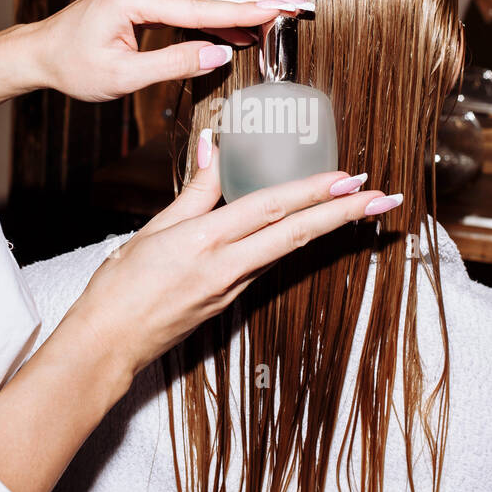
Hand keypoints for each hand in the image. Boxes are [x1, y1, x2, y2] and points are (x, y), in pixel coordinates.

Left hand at [35, 0, 312, 102]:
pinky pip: (187, 3)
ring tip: (277, 17)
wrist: (41, 52)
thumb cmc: (74, 67)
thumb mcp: (122, 78)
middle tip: (295, 3)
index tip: (278, 9)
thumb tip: (219, 56)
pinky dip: (214, 15)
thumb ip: (173, 64)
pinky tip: (240, 29)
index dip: (242, 12)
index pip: (198, 8)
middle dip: (252, 2)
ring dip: (237, 9)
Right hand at [62, 130, 399, 380]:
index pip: (270, 208)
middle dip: (344, 214)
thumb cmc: (119, 287)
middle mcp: (226, 266)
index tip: (349, 177)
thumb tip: (214, 146)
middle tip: (384, 198)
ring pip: (288, 250)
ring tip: (361, 211)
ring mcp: (233, 289)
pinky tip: (311, 230)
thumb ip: (193, 191)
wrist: (107, 346)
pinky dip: (294, 243)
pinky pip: (268, 265)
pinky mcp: (231, 304)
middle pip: (296, 233)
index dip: (313, 191)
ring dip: (328, 229)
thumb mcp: (152, 230)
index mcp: (204, 241)